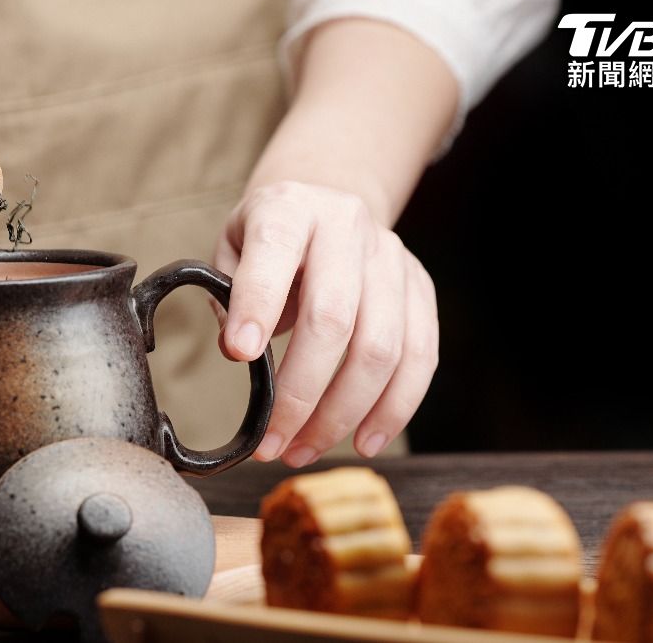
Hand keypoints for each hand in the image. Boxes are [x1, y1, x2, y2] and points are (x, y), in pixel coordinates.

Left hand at [214, 180, 438, 465]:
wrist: (329, 202)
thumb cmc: (270, 239)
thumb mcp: (232, 247)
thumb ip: (230, 293)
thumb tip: (241, 353)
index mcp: (291, 209)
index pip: (275, 253)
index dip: (257, 305)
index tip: (239, 355)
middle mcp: (348, 226)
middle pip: (334, 318)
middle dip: (300, 393)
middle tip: (271, 442)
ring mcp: (392, 258)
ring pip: (382, 348)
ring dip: (342, 414)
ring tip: (303, 450)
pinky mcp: (421, 289)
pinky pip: (421, 357)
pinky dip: (394, 409)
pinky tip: (363, 440)